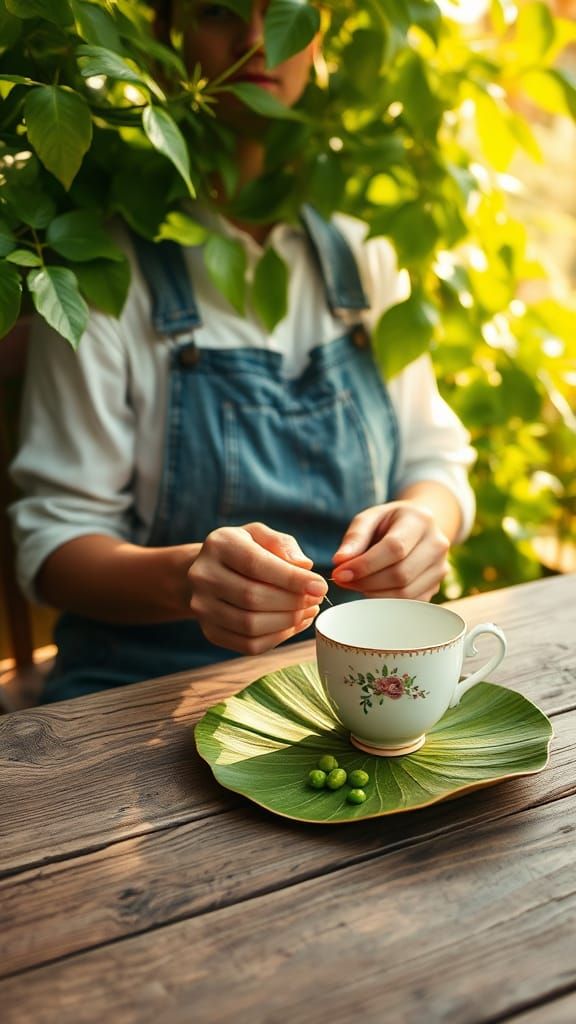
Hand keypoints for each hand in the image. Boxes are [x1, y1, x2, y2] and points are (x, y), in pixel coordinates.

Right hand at [188, 522, 327, 654]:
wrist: (211, 570)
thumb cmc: (244, 549)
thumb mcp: (261, 534)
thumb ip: (282, 544)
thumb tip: (304, 567)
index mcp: (218, 545)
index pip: (255, 565)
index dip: (291, 579)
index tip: (320, 586)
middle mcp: (203, 576)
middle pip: (253, 597)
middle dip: (292, 602)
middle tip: (315, 599)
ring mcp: (203, 607)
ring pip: (251, 625)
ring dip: (287, 621)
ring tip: (307, 610)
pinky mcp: (211, 632)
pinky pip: (248, 645)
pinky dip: (278, 638)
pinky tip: (294, 624)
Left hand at [331, 502, 449, 601]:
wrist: (418, 527)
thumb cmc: (389, 523)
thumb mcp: (370, 518)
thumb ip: (355, 538)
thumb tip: (340, 561)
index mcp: (420, 520)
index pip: (395, 548)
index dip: (365, 565)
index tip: (340, 573)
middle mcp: (437, 544)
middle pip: (401, 574)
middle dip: (366, 582)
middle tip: (343, 580)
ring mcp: (440, 568)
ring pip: (405, 593)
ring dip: (374, 593)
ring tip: (356, 583)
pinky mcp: (436, 587)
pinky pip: (409, 604)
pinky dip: (386, 602)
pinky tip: (372, 589)